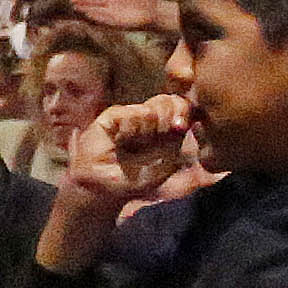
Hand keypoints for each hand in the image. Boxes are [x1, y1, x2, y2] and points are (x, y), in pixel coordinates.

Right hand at [59, 94, 198, 214]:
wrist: (104, 186)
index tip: (180, 127)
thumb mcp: (168, 162)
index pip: (179, 104)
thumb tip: (183, 120)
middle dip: (167, 121)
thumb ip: (179, 138)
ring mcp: (130, 115)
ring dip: (146, 132)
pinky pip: (131, 114)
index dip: (182, 110)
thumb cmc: (135, 179)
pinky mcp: (113, 116)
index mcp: (164, 126)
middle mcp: (147, 117)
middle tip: (157, 138)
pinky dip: (129, 131)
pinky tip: (120, 141)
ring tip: (134, 145)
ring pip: (150, 109)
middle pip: (168, 101)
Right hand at [70, 0, 172, 32]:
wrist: (153, 12)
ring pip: (96, 9)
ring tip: (75, 7)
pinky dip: (95, 16)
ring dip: (86, 8)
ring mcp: (112, 11)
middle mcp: (111, 2)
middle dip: (83, 0)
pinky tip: (88, 14)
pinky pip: (103, 19)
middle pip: (94, 0)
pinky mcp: (115, 21)